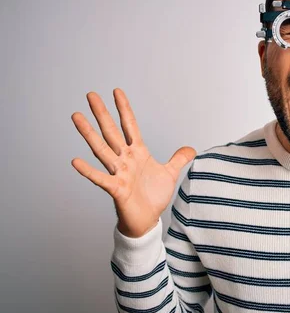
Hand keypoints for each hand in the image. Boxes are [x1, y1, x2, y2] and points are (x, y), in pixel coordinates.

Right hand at [71, 88, 195, 237]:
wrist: (147, 220)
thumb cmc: (153, 197)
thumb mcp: (170, 174)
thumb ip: (178, 159)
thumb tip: (191, 149)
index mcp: (137, 153)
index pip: (130, 126)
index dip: (124, 109)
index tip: (117, 91)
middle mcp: (125, 159)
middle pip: (112, 132)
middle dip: (102, 114)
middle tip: (91, 95)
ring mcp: (119, 173)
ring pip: (102, 150)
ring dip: (89, 133)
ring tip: (76, 116)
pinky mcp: (116, 189)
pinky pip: (101, 178)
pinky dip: (88, 171)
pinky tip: (75, 161)